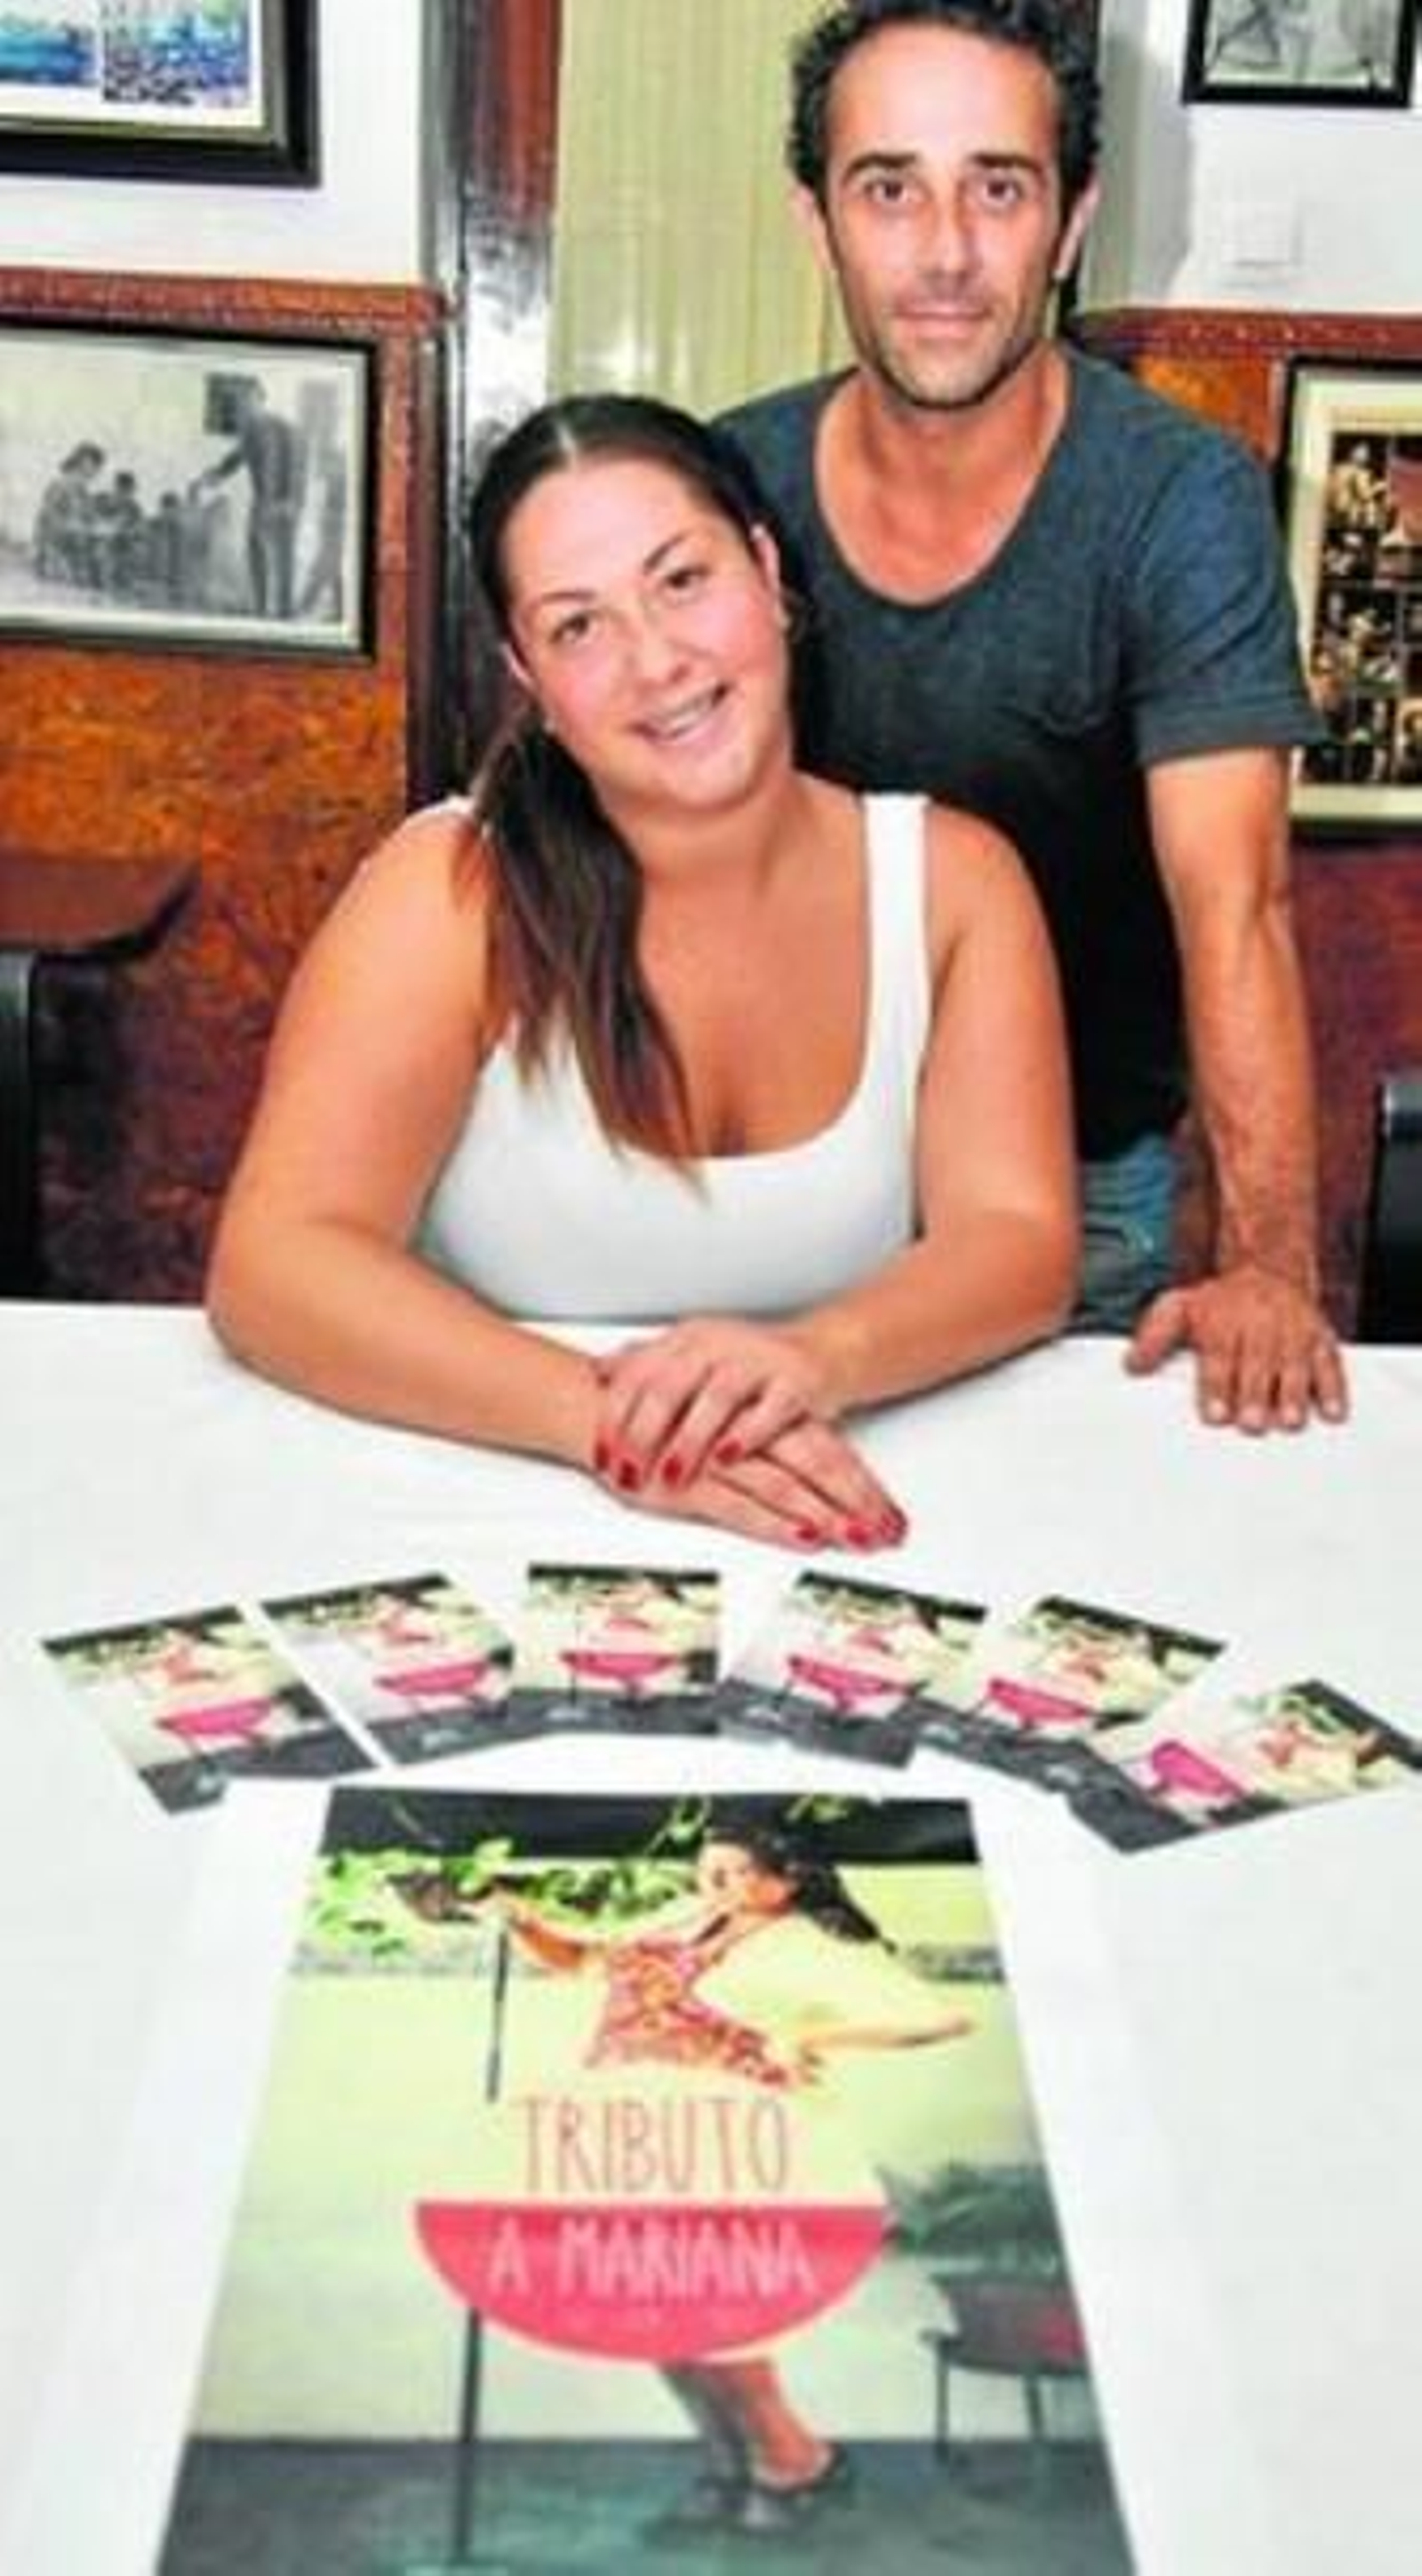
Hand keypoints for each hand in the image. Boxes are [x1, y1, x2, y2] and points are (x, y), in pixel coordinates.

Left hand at [594, 1317, 835, 1494]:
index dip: (615, 1418)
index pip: (638, 1375)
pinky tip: (727, 1458)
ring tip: (671, 1476)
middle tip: (628, 1474)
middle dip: (643, 1435)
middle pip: (670, 1386)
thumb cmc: (750, 1362)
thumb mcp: (693, 1355)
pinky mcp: (796, 1381)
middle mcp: (720, 1344)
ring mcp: (759, 1361)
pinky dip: (746, 1435)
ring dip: (690, 1440)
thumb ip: (647, 1362)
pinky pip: (769, 1409)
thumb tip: (598, 1372)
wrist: (821, 1351)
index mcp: (688, 1339)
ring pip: (716, 1398)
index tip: (602, 1456)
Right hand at [596, 1412, 907, 1552]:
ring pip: (789, 1489)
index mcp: (757, 1421)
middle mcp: (746, 1439)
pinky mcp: (690, 1487)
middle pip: (818, 1466)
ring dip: (830, 1515)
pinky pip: (744, 1506)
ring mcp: (720, 1463)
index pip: (823, 1449)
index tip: (889, 1512)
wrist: (594, 1411)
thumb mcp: (710, 1426)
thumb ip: (747, 1446)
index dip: (859, 1482)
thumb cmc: (652, 1420)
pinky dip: (778, 1523)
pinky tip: (806, 1536)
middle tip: (892, 1531)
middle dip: (859, 1501)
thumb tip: (792, 1477)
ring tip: (862, 1538)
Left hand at [1125, 1264, 1347, 1432]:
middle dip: (1255, 1395)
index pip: (1219, 1357)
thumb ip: (1154, 1336)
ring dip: (1293, 1394)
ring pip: (1294, 1365)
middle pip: (1257, 1363)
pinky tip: (1332, 1412)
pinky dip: (1333, 1388)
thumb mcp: (1179, 1307)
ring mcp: (1293, 1331)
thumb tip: (1132, 1365)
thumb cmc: (1220, 1301)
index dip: (1217, 1386)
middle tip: (1252, 1424)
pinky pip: (1330, 1362)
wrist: (1268, 1270)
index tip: (1216, 1414)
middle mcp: (1260, 1324)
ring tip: (1289, 1420)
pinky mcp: (1321, 1337)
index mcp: (1223, 1320)